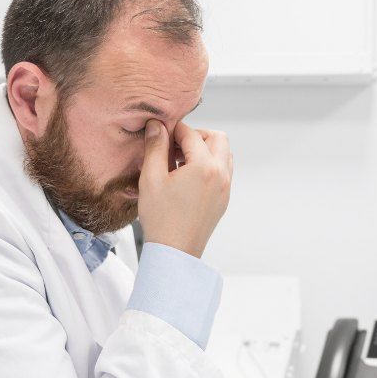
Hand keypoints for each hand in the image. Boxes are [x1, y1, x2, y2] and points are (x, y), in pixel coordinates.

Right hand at [138, 120, 233, 257]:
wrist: (174, 251)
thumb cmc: (161, 218)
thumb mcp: (151, 178)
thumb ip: (155, 147)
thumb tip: (157, 125)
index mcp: (204, 167)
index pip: (191, 134)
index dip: (172, 129)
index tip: (159, 133)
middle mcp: (221, 175)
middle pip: (217, 137)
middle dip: (195, 136)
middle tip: (174, 146)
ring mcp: (225, 188)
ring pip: (223, 154)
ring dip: (205, 150)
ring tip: (181, 162)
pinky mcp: (224, 199)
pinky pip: (223, 171)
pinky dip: (209, 165)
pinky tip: (188, 177)